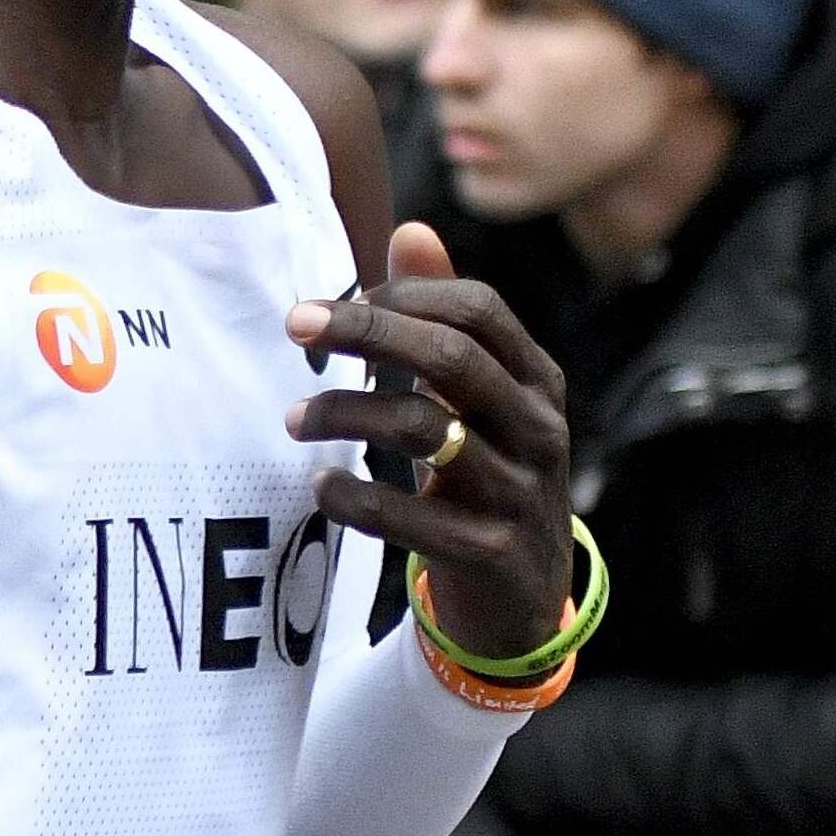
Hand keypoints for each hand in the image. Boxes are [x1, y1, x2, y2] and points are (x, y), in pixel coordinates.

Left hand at [285, 220, 573, 665]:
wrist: (523, 606)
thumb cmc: (486, 478)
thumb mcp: (479, 399)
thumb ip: (444, 318)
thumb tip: (410, 229)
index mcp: (540, 381)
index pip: (478, 309)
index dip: (404, 293)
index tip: (337, 300)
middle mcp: (541, 430)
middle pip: (451, 357)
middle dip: (366, 332)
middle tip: (294, 325)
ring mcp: (521, 494)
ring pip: (425, 430)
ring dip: (346, 412)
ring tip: (296, 416)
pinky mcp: (491, 553)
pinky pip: (410, 517)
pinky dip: (354, 496)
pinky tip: (320, 486)